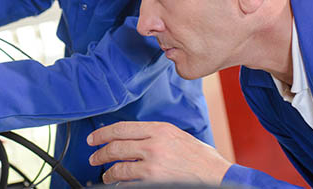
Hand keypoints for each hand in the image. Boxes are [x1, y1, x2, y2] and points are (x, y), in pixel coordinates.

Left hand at [87, 121, 231, 184]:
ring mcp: (153, 165)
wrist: (218, 176)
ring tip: (106, 174)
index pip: (122, 128)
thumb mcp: (178, 135)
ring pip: (119, 168)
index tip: (94, 138)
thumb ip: (155, 134)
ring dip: (108, 172)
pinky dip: (121, 185)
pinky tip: (120, 184)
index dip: (103, 134)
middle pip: (116, 147)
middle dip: (100, 153)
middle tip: (94, 157)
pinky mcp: (154, 182)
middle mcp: (154, 145)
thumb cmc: (201, 158)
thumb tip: (134, 137)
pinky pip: (129, 184)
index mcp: (159, 129)